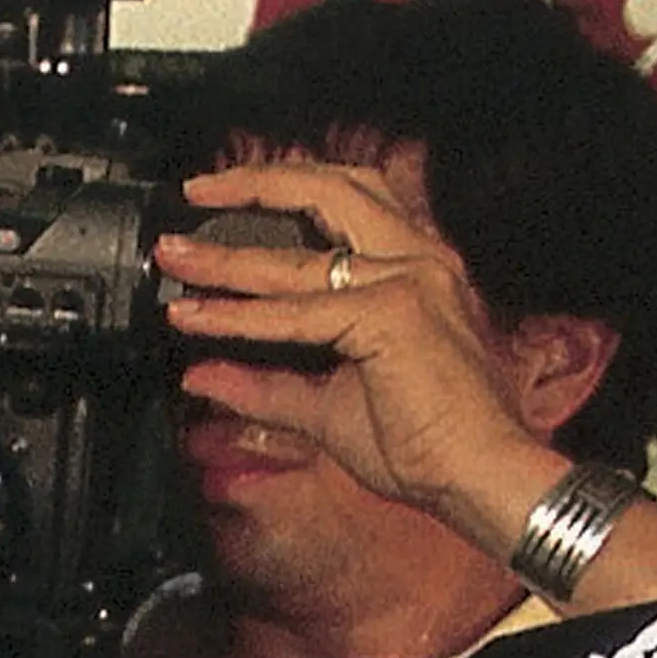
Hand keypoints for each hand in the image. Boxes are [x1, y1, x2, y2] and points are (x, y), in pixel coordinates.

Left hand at [155, 159, 569, 549]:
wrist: (481, 476)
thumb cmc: (429, 443)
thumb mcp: (329, 408)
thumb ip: (266, 387)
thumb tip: (203, 377)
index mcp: (416, 267)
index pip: (347, 204)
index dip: (283, 196)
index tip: (224, 204)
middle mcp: (418, 259)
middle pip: (333, 187)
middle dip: (257, 181)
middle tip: (198, 192)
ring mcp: (410, 279)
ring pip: (300, 254)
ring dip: (226, 253)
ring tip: (175, 254)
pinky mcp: (393, 313)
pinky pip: (296, 312)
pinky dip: (238, 315)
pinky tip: (196, 317)